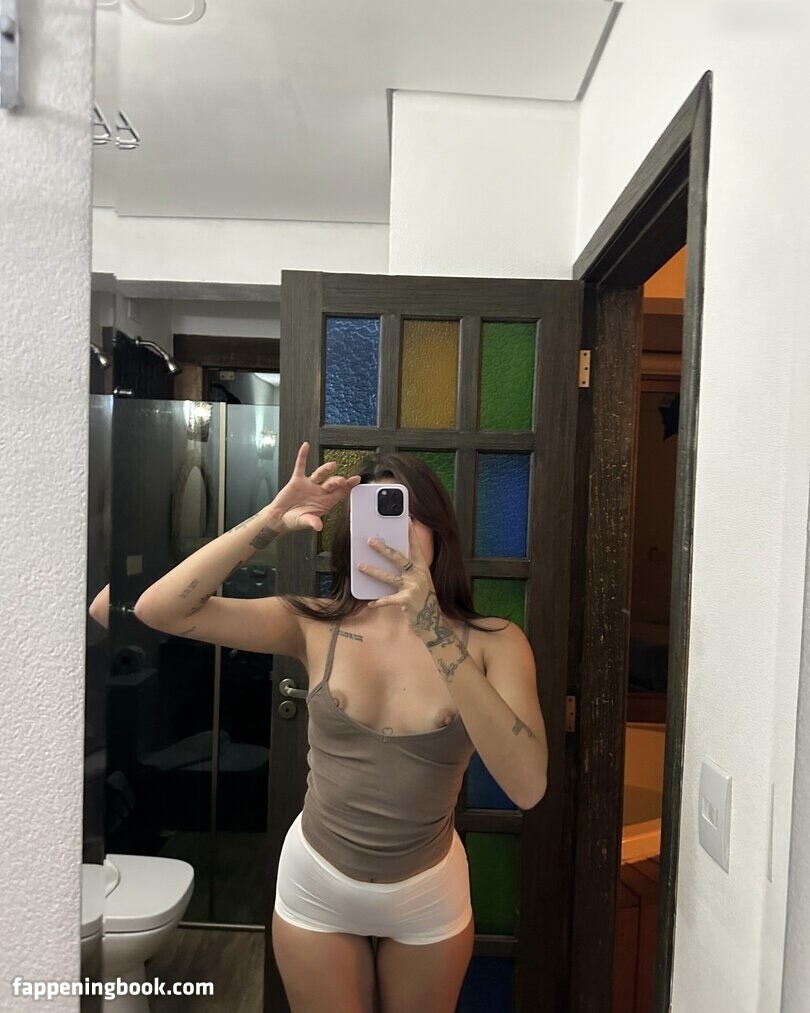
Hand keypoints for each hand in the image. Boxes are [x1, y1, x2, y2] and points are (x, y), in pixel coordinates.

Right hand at [267, 442, 360, 533]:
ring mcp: (309, 484)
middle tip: (341, 480)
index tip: (356, 480)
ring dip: (326, 469)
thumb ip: (311, 522)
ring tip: (332, 465)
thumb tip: (318, 526)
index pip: (339, 493)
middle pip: (331, 484)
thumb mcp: (303, 522)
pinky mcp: (297, 480)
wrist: (279, 517)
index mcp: (324, 502)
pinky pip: (300, 465)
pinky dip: (302, 456)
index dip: (348, 487)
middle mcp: (319, 492)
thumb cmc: (293, 520)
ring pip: (320, 474)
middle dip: (337, 481)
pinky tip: (305, 447)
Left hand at [361, 522, 453, 645]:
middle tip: (370, 541)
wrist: (432, 621)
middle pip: (398, 558)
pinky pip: (388, 600)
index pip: (416, 547)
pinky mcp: (406, 600)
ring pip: (388, 577)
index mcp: (422, 568)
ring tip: (360, 566)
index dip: (412, 533)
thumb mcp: (420, 582)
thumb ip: (409, 571)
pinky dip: (378, 602)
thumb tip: (390, 558)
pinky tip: (370, 603)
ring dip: (373, 571)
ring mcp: (413, 587)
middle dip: (383, 549)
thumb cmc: (423, 600)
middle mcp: (418, 575)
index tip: (407, 520)